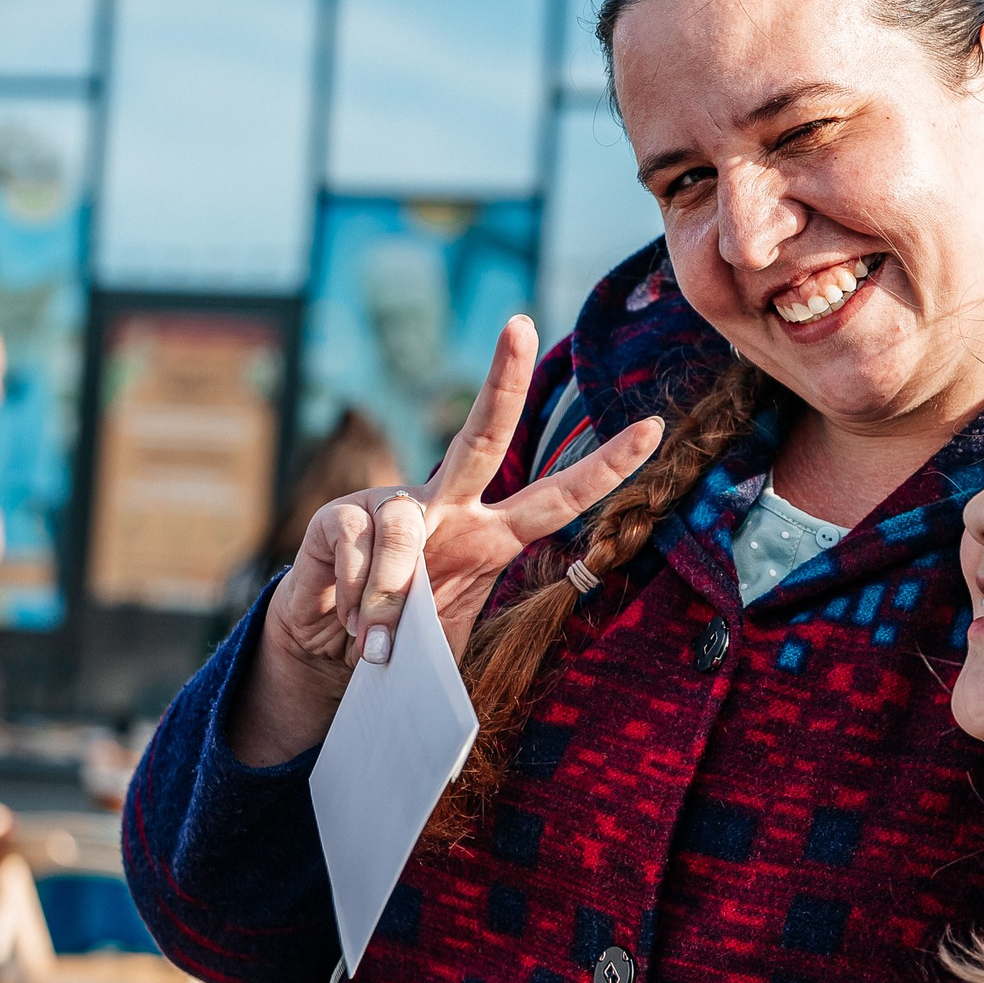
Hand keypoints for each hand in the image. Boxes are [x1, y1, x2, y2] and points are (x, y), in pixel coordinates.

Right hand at [233, 316, 661, 765]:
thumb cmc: (403, 646)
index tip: (655, 427)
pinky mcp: (337, 517)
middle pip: (482, 435)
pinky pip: (358, 544)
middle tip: (520, 323)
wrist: (328, 659)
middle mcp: (447, 506)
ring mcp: (390, 505)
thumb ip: (448, 633)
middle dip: (502, 379)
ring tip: (378, 637)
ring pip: (406, 520)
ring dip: (394, 590)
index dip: (606, 466)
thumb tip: (427, 637)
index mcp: (491, 535)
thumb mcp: (447, 646)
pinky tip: (351, 618)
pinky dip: (359, 595)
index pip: (558, 496)